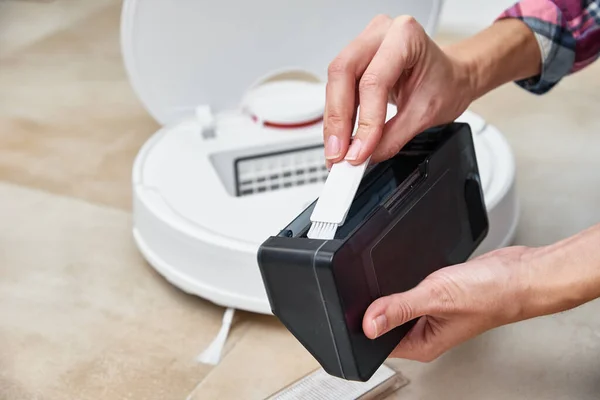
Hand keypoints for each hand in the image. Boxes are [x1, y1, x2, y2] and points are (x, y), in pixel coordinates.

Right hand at [323, 14, 473, 166]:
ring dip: (334, 120)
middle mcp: (379, 34)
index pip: (374, 81)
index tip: (360, 151)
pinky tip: (340, 136)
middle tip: (338, 153)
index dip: (364, 120)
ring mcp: (364, 45)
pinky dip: (337, 116)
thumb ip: (393, 137)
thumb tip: (364, 155)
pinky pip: (337, 88)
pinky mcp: (355, 62)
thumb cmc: (446, 83)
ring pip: (334, 82)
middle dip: (338, 119)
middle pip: (343, 74)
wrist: (451, 77)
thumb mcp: (425, 114)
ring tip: (338, 150)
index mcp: (406, 36)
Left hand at [362, 246, 533, 361]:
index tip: (351, 309)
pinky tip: (408, 274)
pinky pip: (411, 292)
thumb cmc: (491, 294)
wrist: (518, 274)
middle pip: (385, 323)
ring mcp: (432, 313)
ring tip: (393, 279)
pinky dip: (405, 282)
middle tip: (369, 287)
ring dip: (391, 293)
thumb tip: (369, 323)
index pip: (379, 342)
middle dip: (374, 306)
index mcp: (423, 344)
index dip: (362, 326)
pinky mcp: (437, 295)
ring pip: (397, 305)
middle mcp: (425, 332)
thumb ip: (400, 308)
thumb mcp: (436, 298)